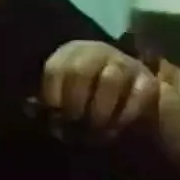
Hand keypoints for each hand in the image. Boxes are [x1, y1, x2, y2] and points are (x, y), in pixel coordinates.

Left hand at [39, 40, 160, 139]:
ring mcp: (125, 63)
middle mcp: (98, 51)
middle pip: (80, 71)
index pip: (56, 68)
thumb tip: (31, 108)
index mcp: (71, 53)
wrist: (130, 100)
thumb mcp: (64, 98)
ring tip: (95, 129)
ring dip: (99, 111)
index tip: (55, 114)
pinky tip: (116, 128)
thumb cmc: (87, 100)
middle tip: (75, 123)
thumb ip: (48, 103)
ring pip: (110, 80)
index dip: (52, 95)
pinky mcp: (147, 80)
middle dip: (75, 104)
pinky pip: (137, 95)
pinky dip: (124, 116)